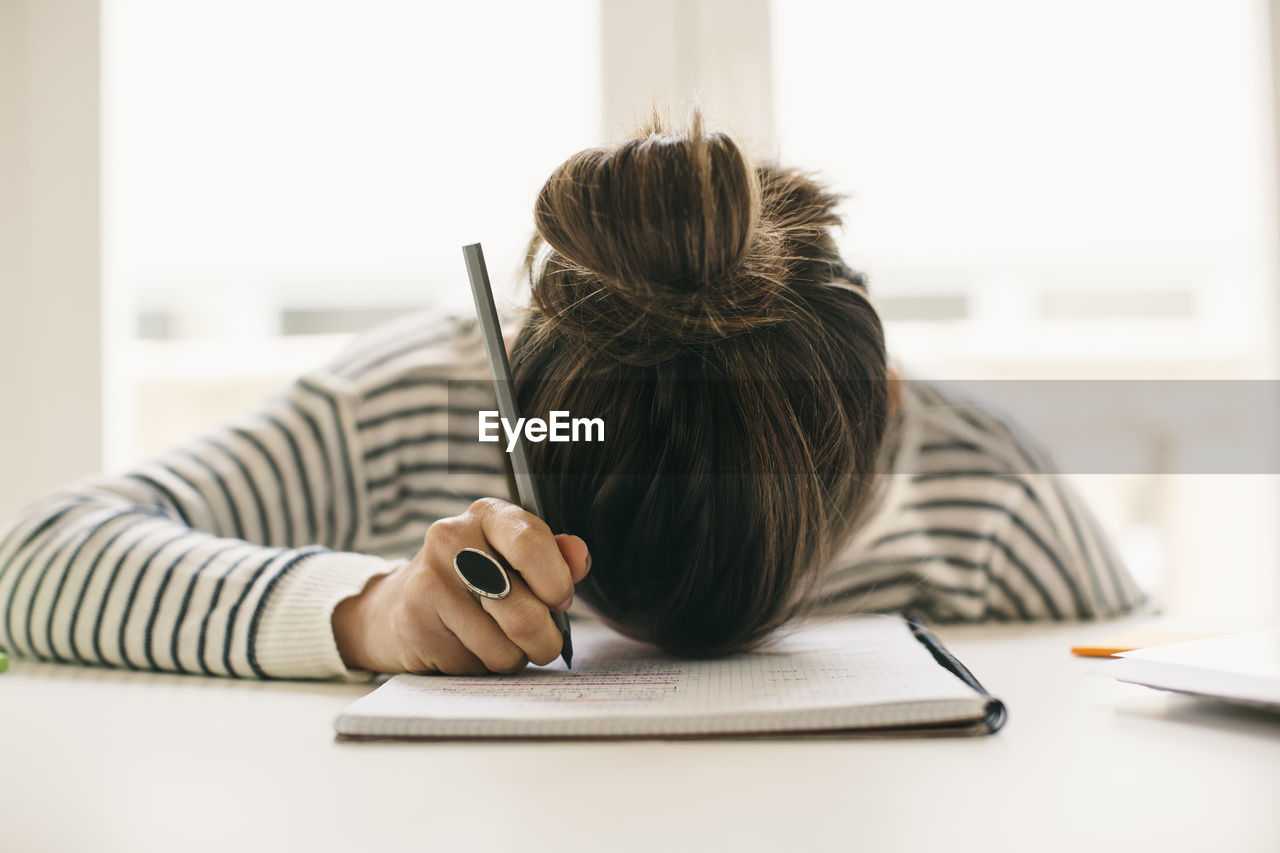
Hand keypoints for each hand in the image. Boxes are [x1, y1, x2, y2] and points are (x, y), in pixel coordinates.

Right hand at [332, 498, 590, 674]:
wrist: (399, 603)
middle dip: (545, 639)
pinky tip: (465, 646)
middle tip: (543, 640)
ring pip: (504, 650)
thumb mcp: (515, 557)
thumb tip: (580, 556)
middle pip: (525, 613)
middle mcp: (452, 539)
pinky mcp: (415, 623)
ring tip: (499, 640)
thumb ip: (554, 556)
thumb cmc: (475, 578)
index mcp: (487, 515)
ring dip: (513, 657)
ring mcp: (429, 582)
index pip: (531, 544)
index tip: (560, 600)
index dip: (557, 583)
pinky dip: (481, 667)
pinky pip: (474, 666)